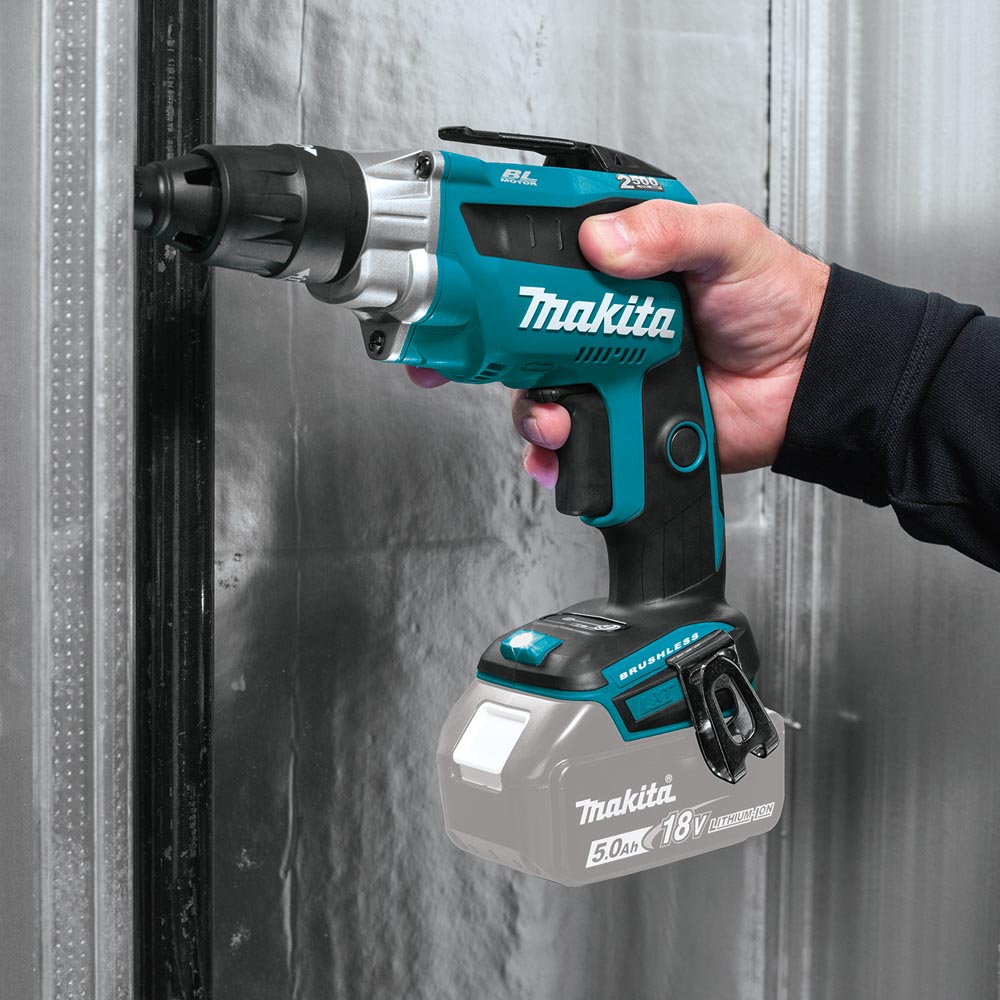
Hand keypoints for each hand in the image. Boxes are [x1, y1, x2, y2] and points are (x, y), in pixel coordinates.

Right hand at [507, 202, 829, 485]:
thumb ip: (668, 230)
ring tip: (555, 417)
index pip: (547, 265)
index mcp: (620, 268)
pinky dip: (554, 454)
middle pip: (528, 336)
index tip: (489, 286)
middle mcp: (602, 323)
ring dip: (533, 410)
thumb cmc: (775, 302)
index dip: (510, 276)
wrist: (807, 381)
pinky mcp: (621, 422)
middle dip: (508, 354)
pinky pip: (573, 441)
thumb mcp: (726, 240)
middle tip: (516, 361)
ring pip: (542, 393)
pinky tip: (560, 450)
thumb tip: (604, 240)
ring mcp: (608, 375)